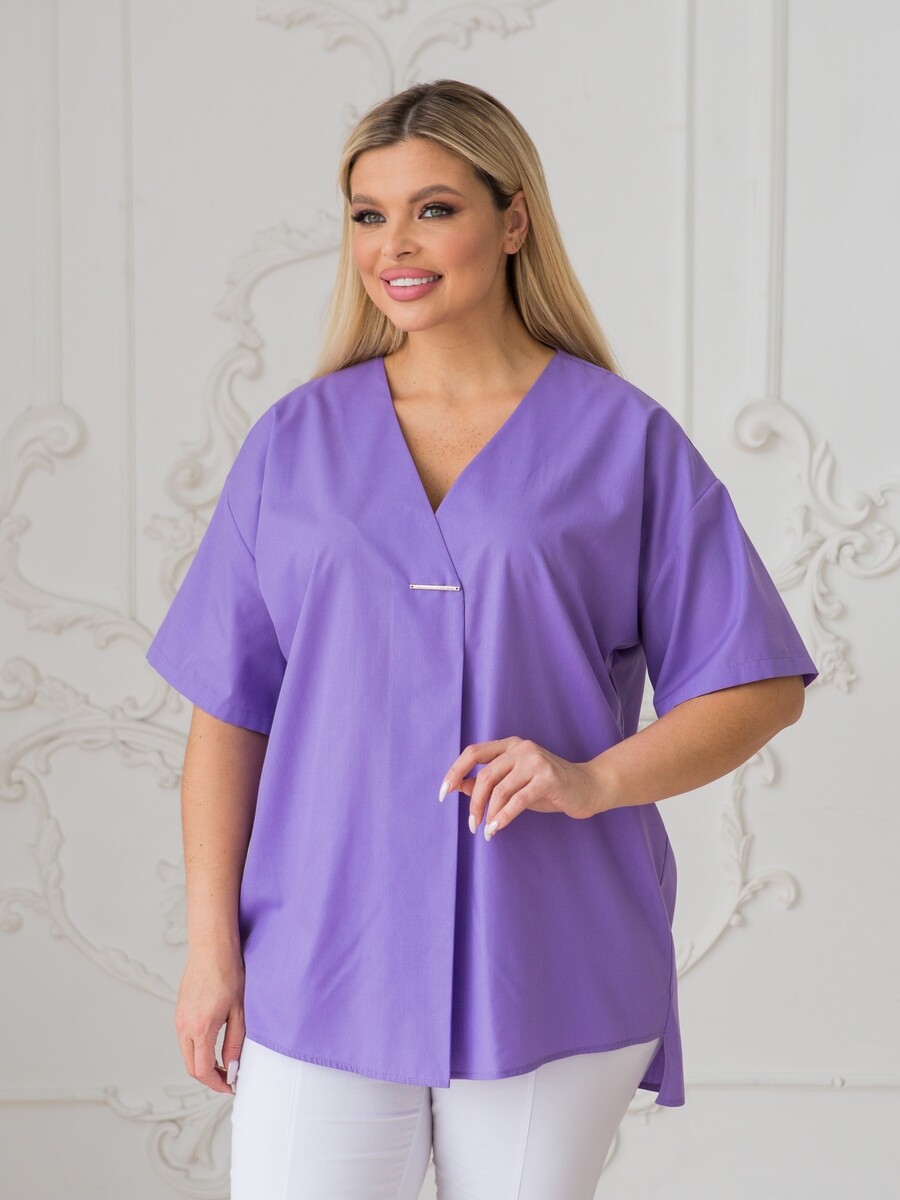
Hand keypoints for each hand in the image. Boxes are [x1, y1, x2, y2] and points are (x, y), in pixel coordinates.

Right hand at [174, 945, 245, 1094]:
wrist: (211, 948)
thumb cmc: (228, 973)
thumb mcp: (238, 1011)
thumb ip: (234, 1043)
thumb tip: (231, 1068)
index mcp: (200, 1028)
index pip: (202, 1071)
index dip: (216, 1083)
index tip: (230, 1086)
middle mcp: (184, 1027)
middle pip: (191, 1067)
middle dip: (209, 1078)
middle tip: (228, 1079)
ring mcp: (179, 1019)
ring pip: (187, 1054)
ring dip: (202, 1064)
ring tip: (223, 1064)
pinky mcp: (179, 1012)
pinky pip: (184, 1040)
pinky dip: (197, 1050)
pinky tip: (212, 1045)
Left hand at [440, 736, 605, 839]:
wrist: (588, 787)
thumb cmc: (547, 788)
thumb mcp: (514, 784)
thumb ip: (488, 783)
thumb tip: (458, 786)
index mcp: (509, 745)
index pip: (473, 752)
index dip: (455, 771)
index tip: (443, 793)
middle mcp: (521, 748)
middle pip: (485, 775)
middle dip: (474, 803)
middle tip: (471, 825)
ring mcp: (535, 761)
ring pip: (500, 789)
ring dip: (488, 814)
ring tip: (485, 831)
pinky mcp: (548, 778)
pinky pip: (518, 800)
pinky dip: (504, 817)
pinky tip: (496, 829)